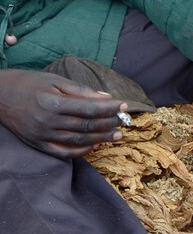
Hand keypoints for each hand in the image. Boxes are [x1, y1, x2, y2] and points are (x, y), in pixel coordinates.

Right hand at [0, 69, 126, 157]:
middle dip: (109, 124)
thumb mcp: (54, 80)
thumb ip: (81, 90)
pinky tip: (94, 145)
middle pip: (87, 126)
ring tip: (116, 134)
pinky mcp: (39, 144)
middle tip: (123, 121)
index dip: (109, 108)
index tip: (123, 105)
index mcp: (52, 102)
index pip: (89, 108)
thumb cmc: (28, 84)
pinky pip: (65, 153)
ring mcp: (43, 135)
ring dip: (101, 138)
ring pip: (80, 140)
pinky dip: (82, 150)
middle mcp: (48, 121)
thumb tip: (106, 98)